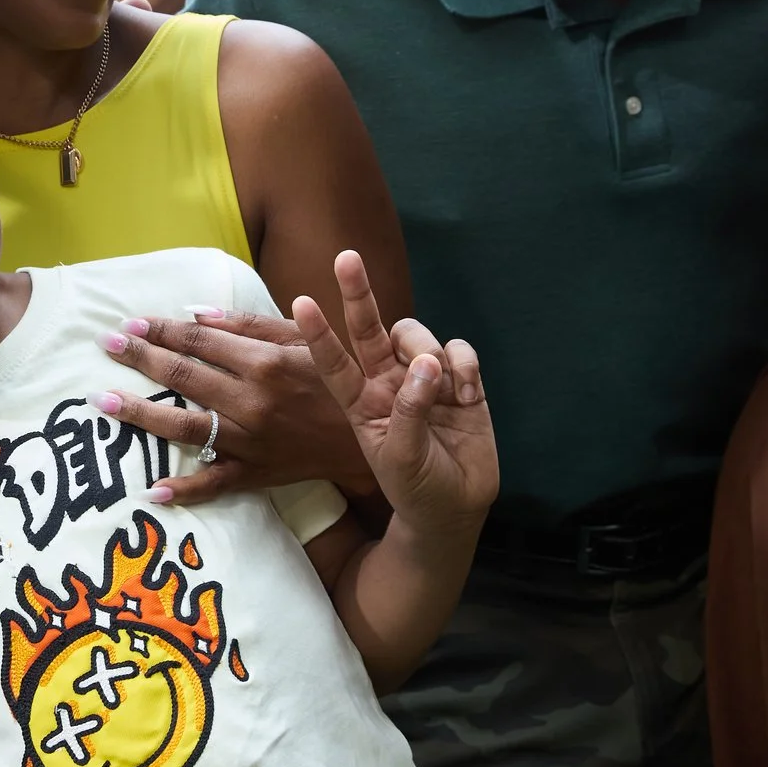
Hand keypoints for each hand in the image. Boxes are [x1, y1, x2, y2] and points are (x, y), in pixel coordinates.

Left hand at [94, 308, 374, 503]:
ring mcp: (251, 442)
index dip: (162, 330)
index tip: (131, 322)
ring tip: (103, 401)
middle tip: (106, 344)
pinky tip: (151, 490)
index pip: (199, 341)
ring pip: (184, 426)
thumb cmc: (341, 377)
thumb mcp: (305, 339)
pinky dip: (184, 489)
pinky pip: (215, 484)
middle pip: (183, 376)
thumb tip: (195, 314)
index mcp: (265, 363)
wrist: (379, 437)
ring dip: (140, 413)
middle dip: (140, 358)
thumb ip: (250, 324)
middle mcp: (252, 402)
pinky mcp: (257, 474)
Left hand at [298, 251, 496, 533]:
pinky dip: (464, 364)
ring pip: (417, 336)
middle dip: (357, 293)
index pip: (333, 362)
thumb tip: (426, 365)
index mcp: (361, 402)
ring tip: (444, 387)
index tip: (300, 302)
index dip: (318, 333)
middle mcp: (387, 382)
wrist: (455, 508)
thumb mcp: (400, 458)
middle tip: (346, 258)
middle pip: (369, 329)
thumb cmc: (415, 486)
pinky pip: (460, 350)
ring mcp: (423, 378)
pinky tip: (467, 393)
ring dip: (429, 348)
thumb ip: (409, 413)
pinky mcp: (460, 380)